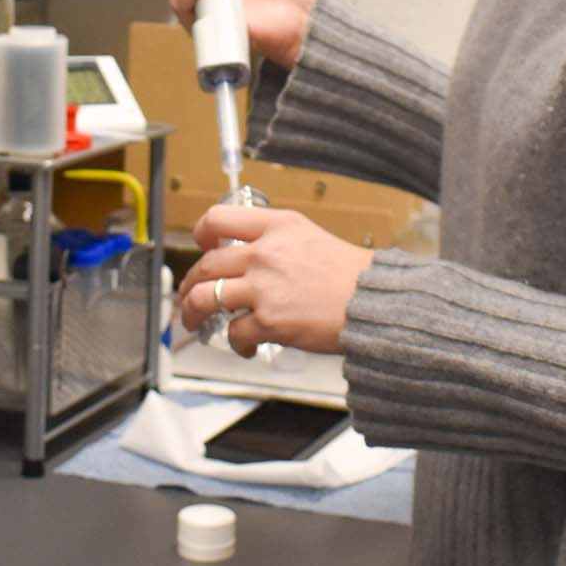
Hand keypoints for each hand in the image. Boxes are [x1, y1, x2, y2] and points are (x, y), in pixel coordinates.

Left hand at [176, 205, 371, 358]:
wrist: (375, 302)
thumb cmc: (352, 275)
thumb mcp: (312, 238)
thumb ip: (278, 242)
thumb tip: (250, 258)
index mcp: (277, 227)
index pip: (218, 218)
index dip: (201, 233)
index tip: (201, 245)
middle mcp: (265, 253)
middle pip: (206, 264)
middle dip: (190, 284)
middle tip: (190, 295)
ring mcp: (264, 288)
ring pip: (206, 298)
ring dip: (194, 313)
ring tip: (196, 322)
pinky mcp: (269, 321)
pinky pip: (234, 332)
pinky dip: (236, 343)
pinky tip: (247, 346)